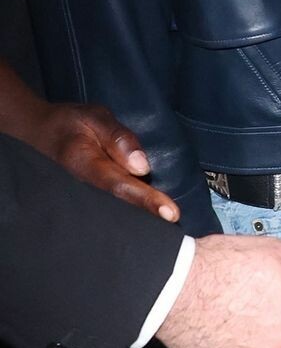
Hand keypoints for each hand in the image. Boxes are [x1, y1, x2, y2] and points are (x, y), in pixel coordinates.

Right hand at [26, 100, 179, 222]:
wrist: (35, 136)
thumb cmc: (69, 124)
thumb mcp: (94, 117)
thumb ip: (118, 138)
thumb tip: (142, 166)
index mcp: (84, 165)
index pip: (119, 186)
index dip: (146, 201)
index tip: (171, 213)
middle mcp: (82, 191)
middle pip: (119, 210)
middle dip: (148, 220)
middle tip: (178, 226)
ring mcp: (83, 201)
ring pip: (116, 216)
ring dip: (142, 222)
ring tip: (170, 229)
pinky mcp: (88, 205)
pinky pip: (111, 212)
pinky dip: (132, 217)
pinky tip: (151, 222)